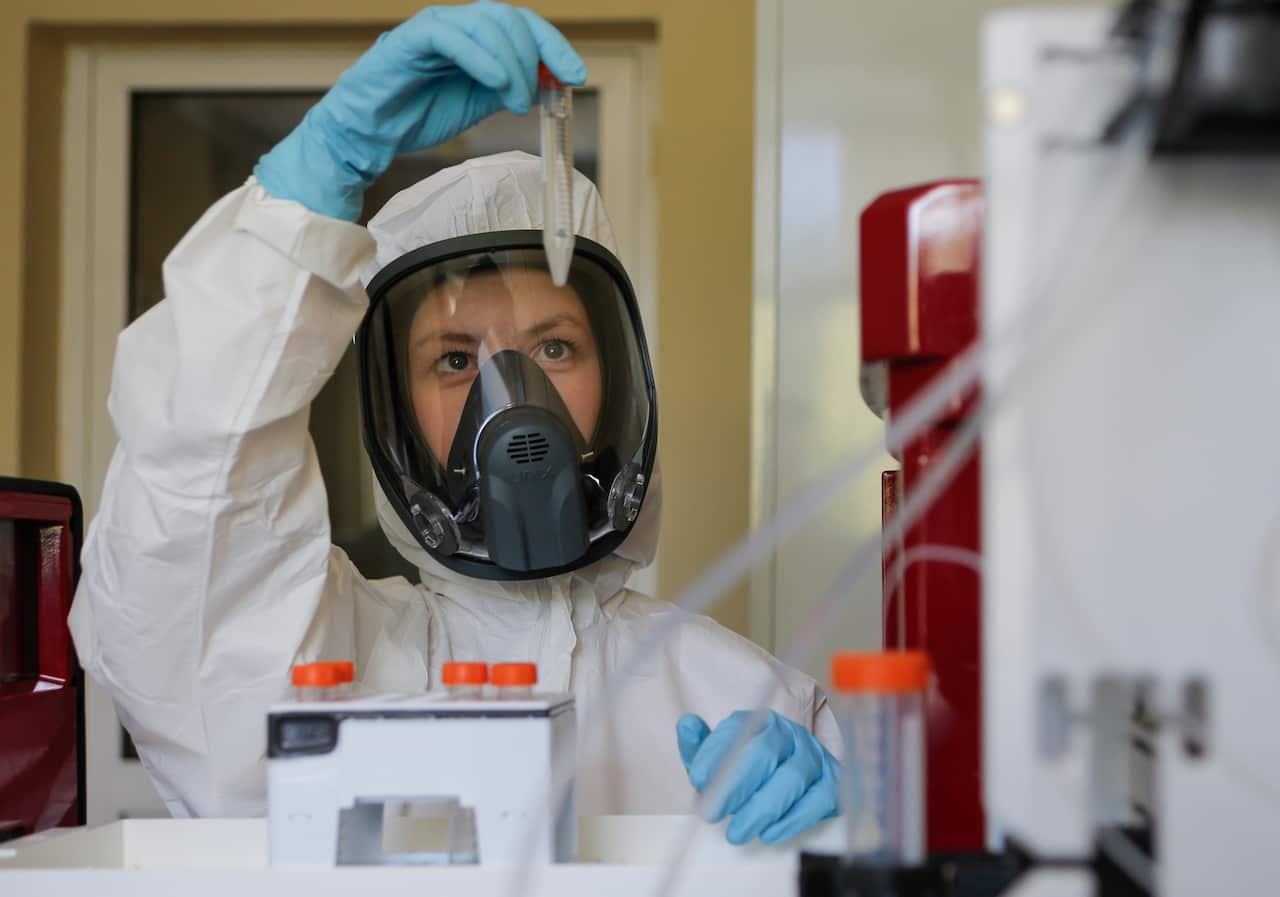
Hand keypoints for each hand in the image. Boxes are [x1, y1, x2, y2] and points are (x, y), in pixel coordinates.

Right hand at [254, 1, 585, 220]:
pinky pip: (452, 35)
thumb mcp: (478, 104)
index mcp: (476, 39)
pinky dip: (482, 57)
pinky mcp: (411, 39)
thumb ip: (510, 88)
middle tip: (532, 97)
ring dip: (511, 63)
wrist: (369, 134)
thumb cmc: (416, 115)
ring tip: (514, 99)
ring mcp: (434, 28)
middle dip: (534, 56)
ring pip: (486, 23)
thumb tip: (548, 82)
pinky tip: (497, 82)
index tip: (576, 75)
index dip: (554, 46)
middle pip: (510, 19)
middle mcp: (458, 26)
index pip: (524, 27)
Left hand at [677, 710, 840, 845]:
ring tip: (737, 832)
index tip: (696, 780)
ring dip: (761, 808)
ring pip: (791, 778)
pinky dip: (793, 819)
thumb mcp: (722, 758)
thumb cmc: (752, 770)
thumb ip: (701, 746)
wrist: (799, 779)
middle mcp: (789, 733)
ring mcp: (814, 756)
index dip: (714, 753)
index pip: (736, 730)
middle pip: (764, 752)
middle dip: (735, 784)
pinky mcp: (832, 783)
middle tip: (712, 812)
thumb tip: (686, 725)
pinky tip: (769, 834)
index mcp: (759, 722)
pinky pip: (817, 800)